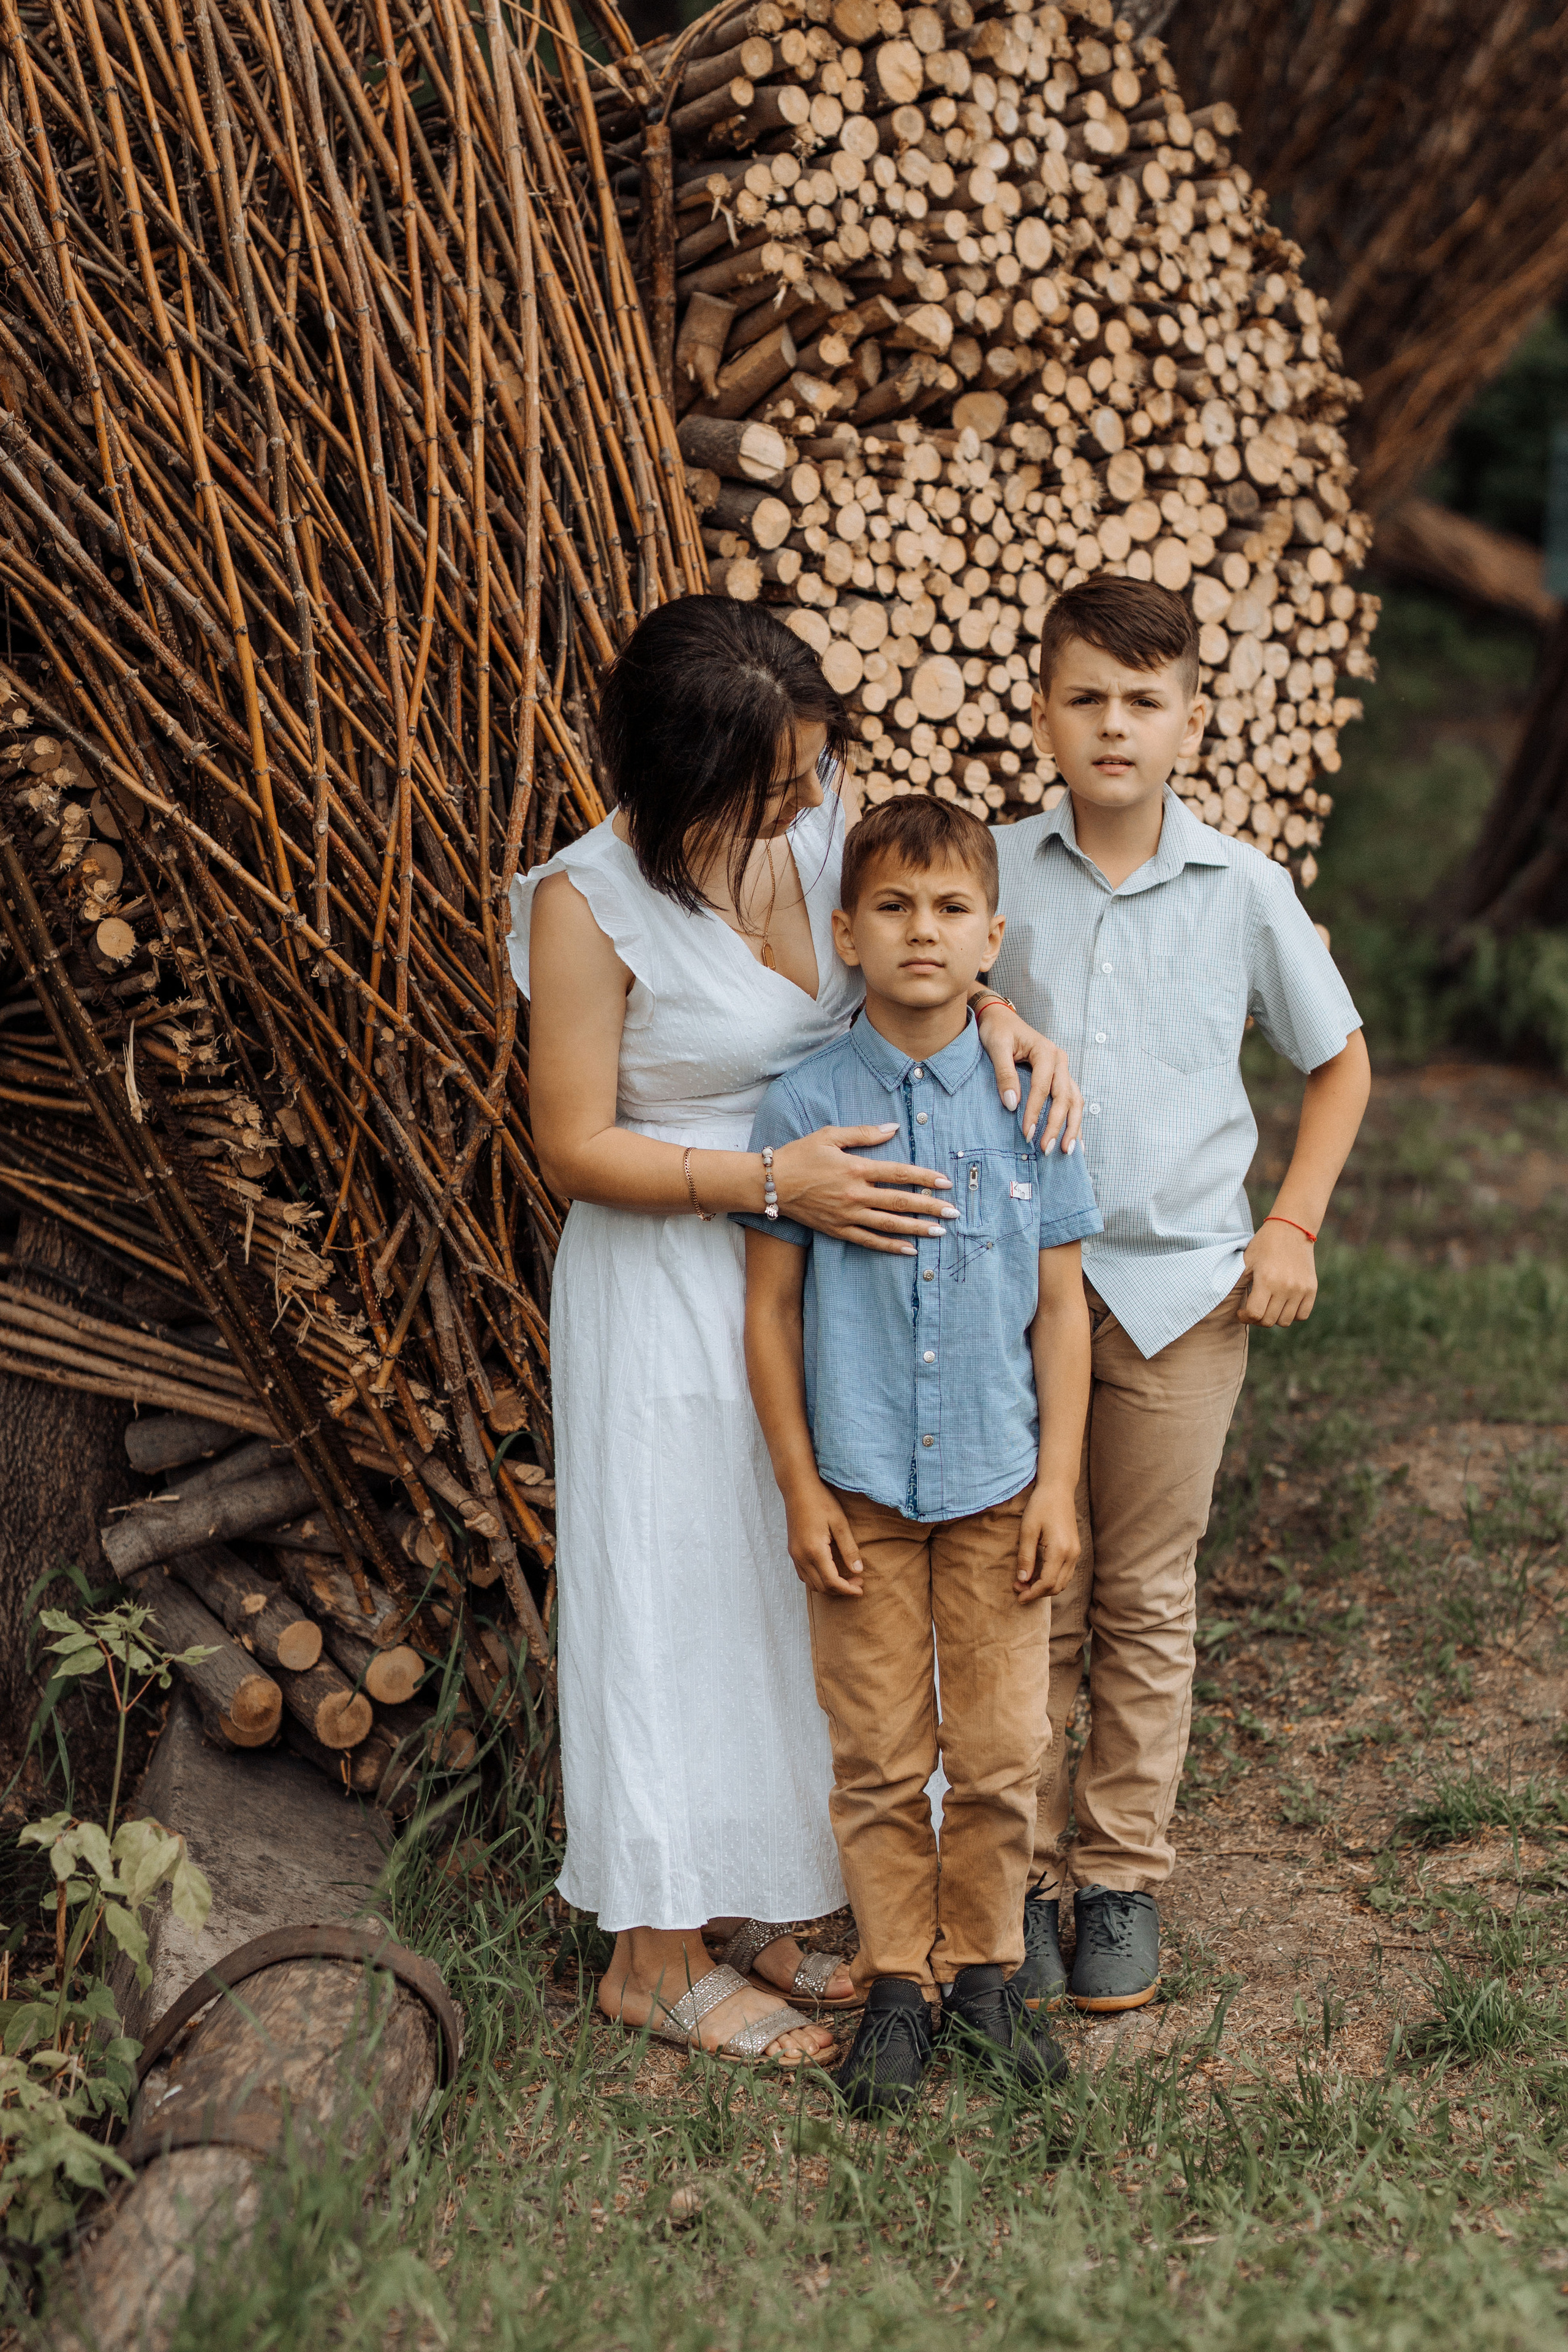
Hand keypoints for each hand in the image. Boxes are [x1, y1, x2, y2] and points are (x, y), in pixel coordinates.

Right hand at [773, 1125, 959, 1255]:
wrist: (769, 1184)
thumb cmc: (799, 1155)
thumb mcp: (830, 1135)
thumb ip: (864, 1133)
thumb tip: (894, 1128)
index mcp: (856, 1168)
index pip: (899, 1173)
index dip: (925, 1178)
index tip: (945, 1183)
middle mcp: (855, 1194)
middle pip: (901, 1201)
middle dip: (931, 1207)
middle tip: (954, 1212)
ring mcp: (847, 1215)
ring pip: (890, 1224)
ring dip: (917, 1228)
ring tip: (940, 1231)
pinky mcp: (838, 1230)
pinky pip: (870, 1241)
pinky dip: (891, 1247)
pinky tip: (910, 1250)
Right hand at [783, 1478, 864, 1595]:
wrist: (798, 1487)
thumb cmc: (821, 1501)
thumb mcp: (840, 1523)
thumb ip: (849, 1549)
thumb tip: (858, 1571)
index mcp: (815, 1550)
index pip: (832, 1582)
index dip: (848, 1589)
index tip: (861, 1587)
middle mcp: (801, 1556)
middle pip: (821, 1587)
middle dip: (841, 1590)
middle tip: (858, 1581)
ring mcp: (794, 1555)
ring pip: (811, 1584)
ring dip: (829, 1587)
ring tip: (845, 1579)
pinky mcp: (792, 1551)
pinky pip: (803, 1575)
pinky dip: (817, 1580)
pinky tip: (829, 1572)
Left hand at [973, 1003, 1083, 1153]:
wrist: (1001, 1018)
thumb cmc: (998, 1030)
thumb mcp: (996, 1047)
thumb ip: (1004, 1074)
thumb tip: (1011, 1104)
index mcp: (1046, 1052)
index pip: (1042, 1087)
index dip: (1035, 1112)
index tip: (1027, 1133)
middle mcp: (1060, 1061)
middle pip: (1064, 1098)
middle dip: (1057, 1125)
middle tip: (1047, 1148)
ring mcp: (1063, 1071)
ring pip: (1075, 1102)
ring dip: (1072, 1127)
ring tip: (1066, 1151)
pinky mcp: (1060, 1079)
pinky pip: (1072, 1102)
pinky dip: (1074, 1122)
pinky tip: (1074, 1141)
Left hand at [1016, 1479, 1078, 1600]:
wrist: (1058, 1489)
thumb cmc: (1040, 1506)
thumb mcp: (1027, 1530)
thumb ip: (1026, 1557)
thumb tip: (1022, 1580)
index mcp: (1060, 1550)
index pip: (1047, 1583)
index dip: (1032, 1593)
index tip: (1018, 1596)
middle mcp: (1072, 1554)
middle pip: (1057, 1586)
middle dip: (1037, 1593)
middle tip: (1018, 1589)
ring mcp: (1076, 1552)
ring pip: (1063, 1582)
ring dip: (1045, 1588)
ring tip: (1025, 1583)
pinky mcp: (1075, 1549)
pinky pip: (1066, 1573)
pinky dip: (1053, 1579)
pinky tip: (1037, 1575)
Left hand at [1238, 1219, 1316, 1326]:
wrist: (1291, 1229)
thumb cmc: (1264, 1244)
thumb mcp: (1246, 1261)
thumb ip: (1237, 1282)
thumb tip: (1225, 1301)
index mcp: (1266, 1280)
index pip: (1255, 1314)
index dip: (1245, 1317)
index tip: (1242, 1312)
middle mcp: (1285, 1287)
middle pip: (1269, 1321)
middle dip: (1257, 1319)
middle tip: (1254, 1309)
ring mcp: (1300, 1289)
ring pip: (1285, 1321)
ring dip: (1274, 1318)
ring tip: (1268, 1306)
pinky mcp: (1311, 1289)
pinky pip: (1302, 1315)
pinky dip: (1292, 1315)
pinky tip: (1283, 1305)